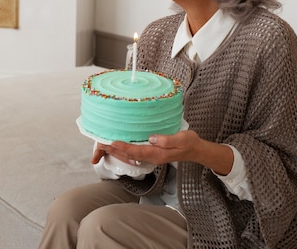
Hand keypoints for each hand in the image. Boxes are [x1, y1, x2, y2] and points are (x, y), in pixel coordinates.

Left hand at [93, 130, 233, 174]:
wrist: (195, 150)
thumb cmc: (189, 142)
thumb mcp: (182, 139)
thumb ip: (168, 140)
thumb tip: (152, 138)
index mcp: (158, 153)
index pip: (137, 151)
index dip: (123, 147)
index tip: (111, 142)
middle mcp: (153, 157)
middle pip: (129, 155)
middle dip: (115, 150)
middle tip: (101, 144)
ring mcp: (152, 156)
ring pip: (130, 156)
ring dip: (117, 151)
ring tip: (105, 146)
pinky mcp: (152, 154)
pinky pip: (135, 154)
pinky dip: (125, 151)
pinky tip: (119, 148)